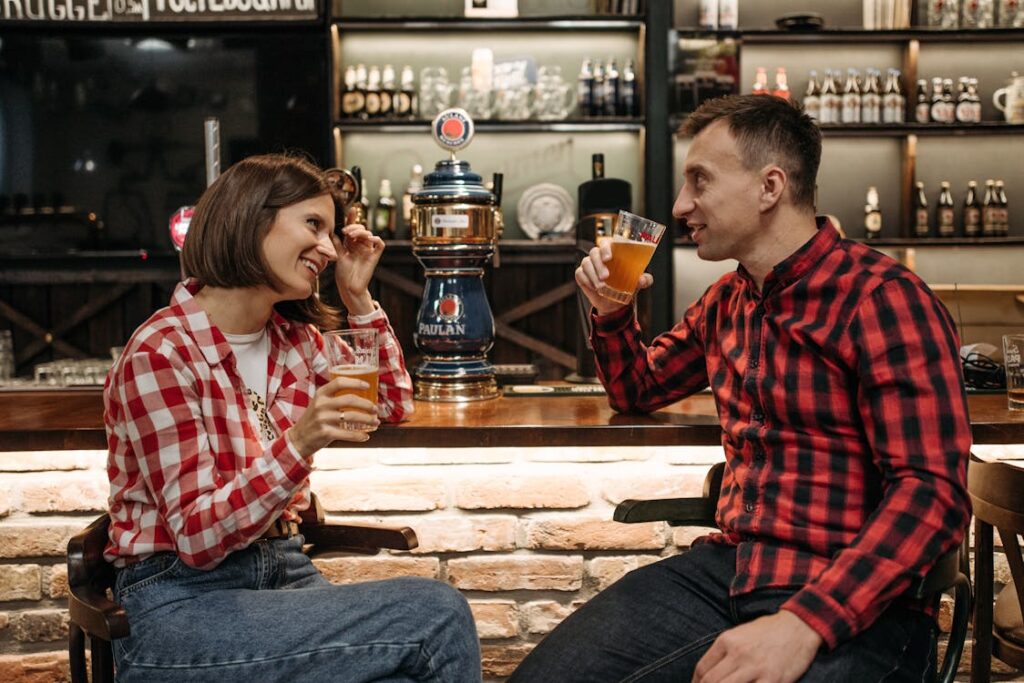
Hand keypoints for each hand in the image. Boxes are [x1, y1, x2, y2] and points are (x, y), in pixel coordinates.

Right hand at [286, 376, 380, 457]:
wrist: (298, 439)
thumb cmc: (315, 419)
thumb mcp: (320, 404)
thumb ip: (335, 398)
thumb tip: (363, 397)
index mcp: (321, 394)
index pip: (339, 382)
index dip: (356, 382)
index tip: (368, 386)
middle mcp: (321, 404)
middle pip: (350, 399)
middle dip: (367, 404)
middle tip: (376, 409)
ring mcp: (322, 419)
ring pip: (352, 417)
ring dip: (367, 420)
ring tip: (376, 422)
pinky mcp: (325, 433)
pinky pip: (347, 434)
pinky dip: (359, 436)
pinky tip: (366, 436)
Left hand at [332, 224, 383, 315]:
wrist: (349, 287)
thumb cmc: (343, 274)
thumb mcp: (337, 255)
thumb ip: (336, 243)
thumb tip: (331, 230)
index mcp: (351, 244)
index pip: (353, 228)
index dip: (353, 218)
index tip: (352, 210)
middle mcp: (360, 245)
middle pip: (361, 229)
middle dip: (354, 227)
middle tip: (346, 232)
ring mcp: (368, 250)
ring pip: (369, 234)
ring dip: (360, 232)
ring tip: (350, 235)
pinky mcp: (374, 257)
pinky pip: (380, 244)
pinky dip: (376, 239)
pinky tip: (369, 238)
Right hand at [575, 241, 652, 315]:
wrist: (614, 302)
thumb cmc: (625, 285)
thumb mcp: (637, 283)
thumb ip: (644, 280)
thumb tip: (643, 279)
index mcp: (613, 251)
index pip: (606, 242)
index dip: (606, 248)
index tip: (608, 258)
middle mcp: (599, 255)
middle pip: (594, 252)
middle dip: (599, 265)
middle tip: (605, 277)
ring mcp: (589, 263)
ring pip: (586, 263)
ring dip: (593, 275)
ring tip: (601, 287)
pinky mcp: (581, 274)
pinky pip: (580, 273)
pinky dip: (586, 280)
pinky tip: (593, 287)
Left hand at [692, 610, 821, 682]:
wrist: (798, 627)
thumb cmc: (767, 631)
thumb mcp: (739, 634)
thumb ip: (723, 652)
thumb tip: (706, 674)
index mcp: (727, 641)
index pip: (702, 669)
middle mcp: (739, 654)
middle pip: (711, 682)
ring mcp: (756, 668)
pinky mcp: (773, 680)